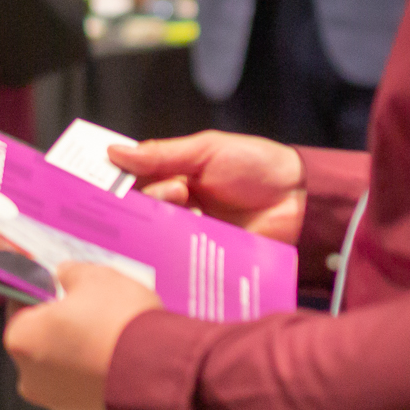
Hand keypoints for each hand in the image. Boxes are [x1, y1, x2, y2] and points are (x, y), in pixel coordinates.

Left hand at [4, 262, 162, 409]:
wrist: (158, 374)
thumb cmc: (117, 322)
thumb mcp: (94, 277)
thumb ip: (71, 273)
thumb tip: (65, 275)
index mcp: (21, 339)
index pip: (19, 306)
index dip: (40, 291)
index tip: (57, 284)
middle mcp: (30, 377)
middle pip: (40, 339)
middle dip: (61, 323)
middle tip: (89, 307)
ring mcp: (57, 401)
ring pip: (62, 365)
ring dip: (78, 350)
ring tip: (109, 332)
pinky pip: (83, 384)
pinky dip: (94, 371)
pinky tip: (117, 355)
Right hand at [107, 131, 305, 243]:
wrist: (302, 199)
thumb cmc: (256, 166)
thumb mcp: (208, 150)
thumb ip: (163, 154)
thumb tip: (115, 153)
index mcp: (173, 177)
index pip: (135, 182)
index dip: (119, 182)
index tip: (108, 182)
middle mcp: (176, 208)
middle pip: (142, 211)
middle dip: (152, 201)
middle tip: (178, 192)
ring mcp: (189, 235)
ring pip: (157, 236)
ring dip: (168, 225)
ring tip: (194, 212)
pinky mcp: (205, 259)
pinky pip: (180, 259)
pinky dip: (178, 252)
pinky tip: (187, 244)